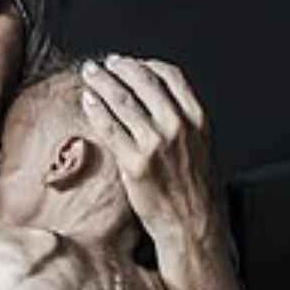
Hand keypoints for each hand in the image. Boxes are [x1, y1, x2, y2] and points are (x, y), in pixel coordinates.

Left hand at [80, 54, 245, 289]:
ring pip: (122, 99)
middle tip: (103, 64)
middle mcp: (177, 126)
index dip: (146, 64)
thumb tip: (159, 102)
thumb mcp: (202, 147)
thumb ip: (183, 122)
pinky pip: (109, 127)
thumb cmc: (196, 192)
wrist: (193, 227)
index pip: (170, 74)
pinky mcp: (134, 163)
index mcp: (197, 119)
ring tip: (90, 74)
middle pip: (142, 80)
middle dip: (118, 67)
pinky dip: (96, 109)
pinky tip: (88, 100)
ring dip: (101, 81)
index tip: (131, 62)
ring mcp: (155, 143)